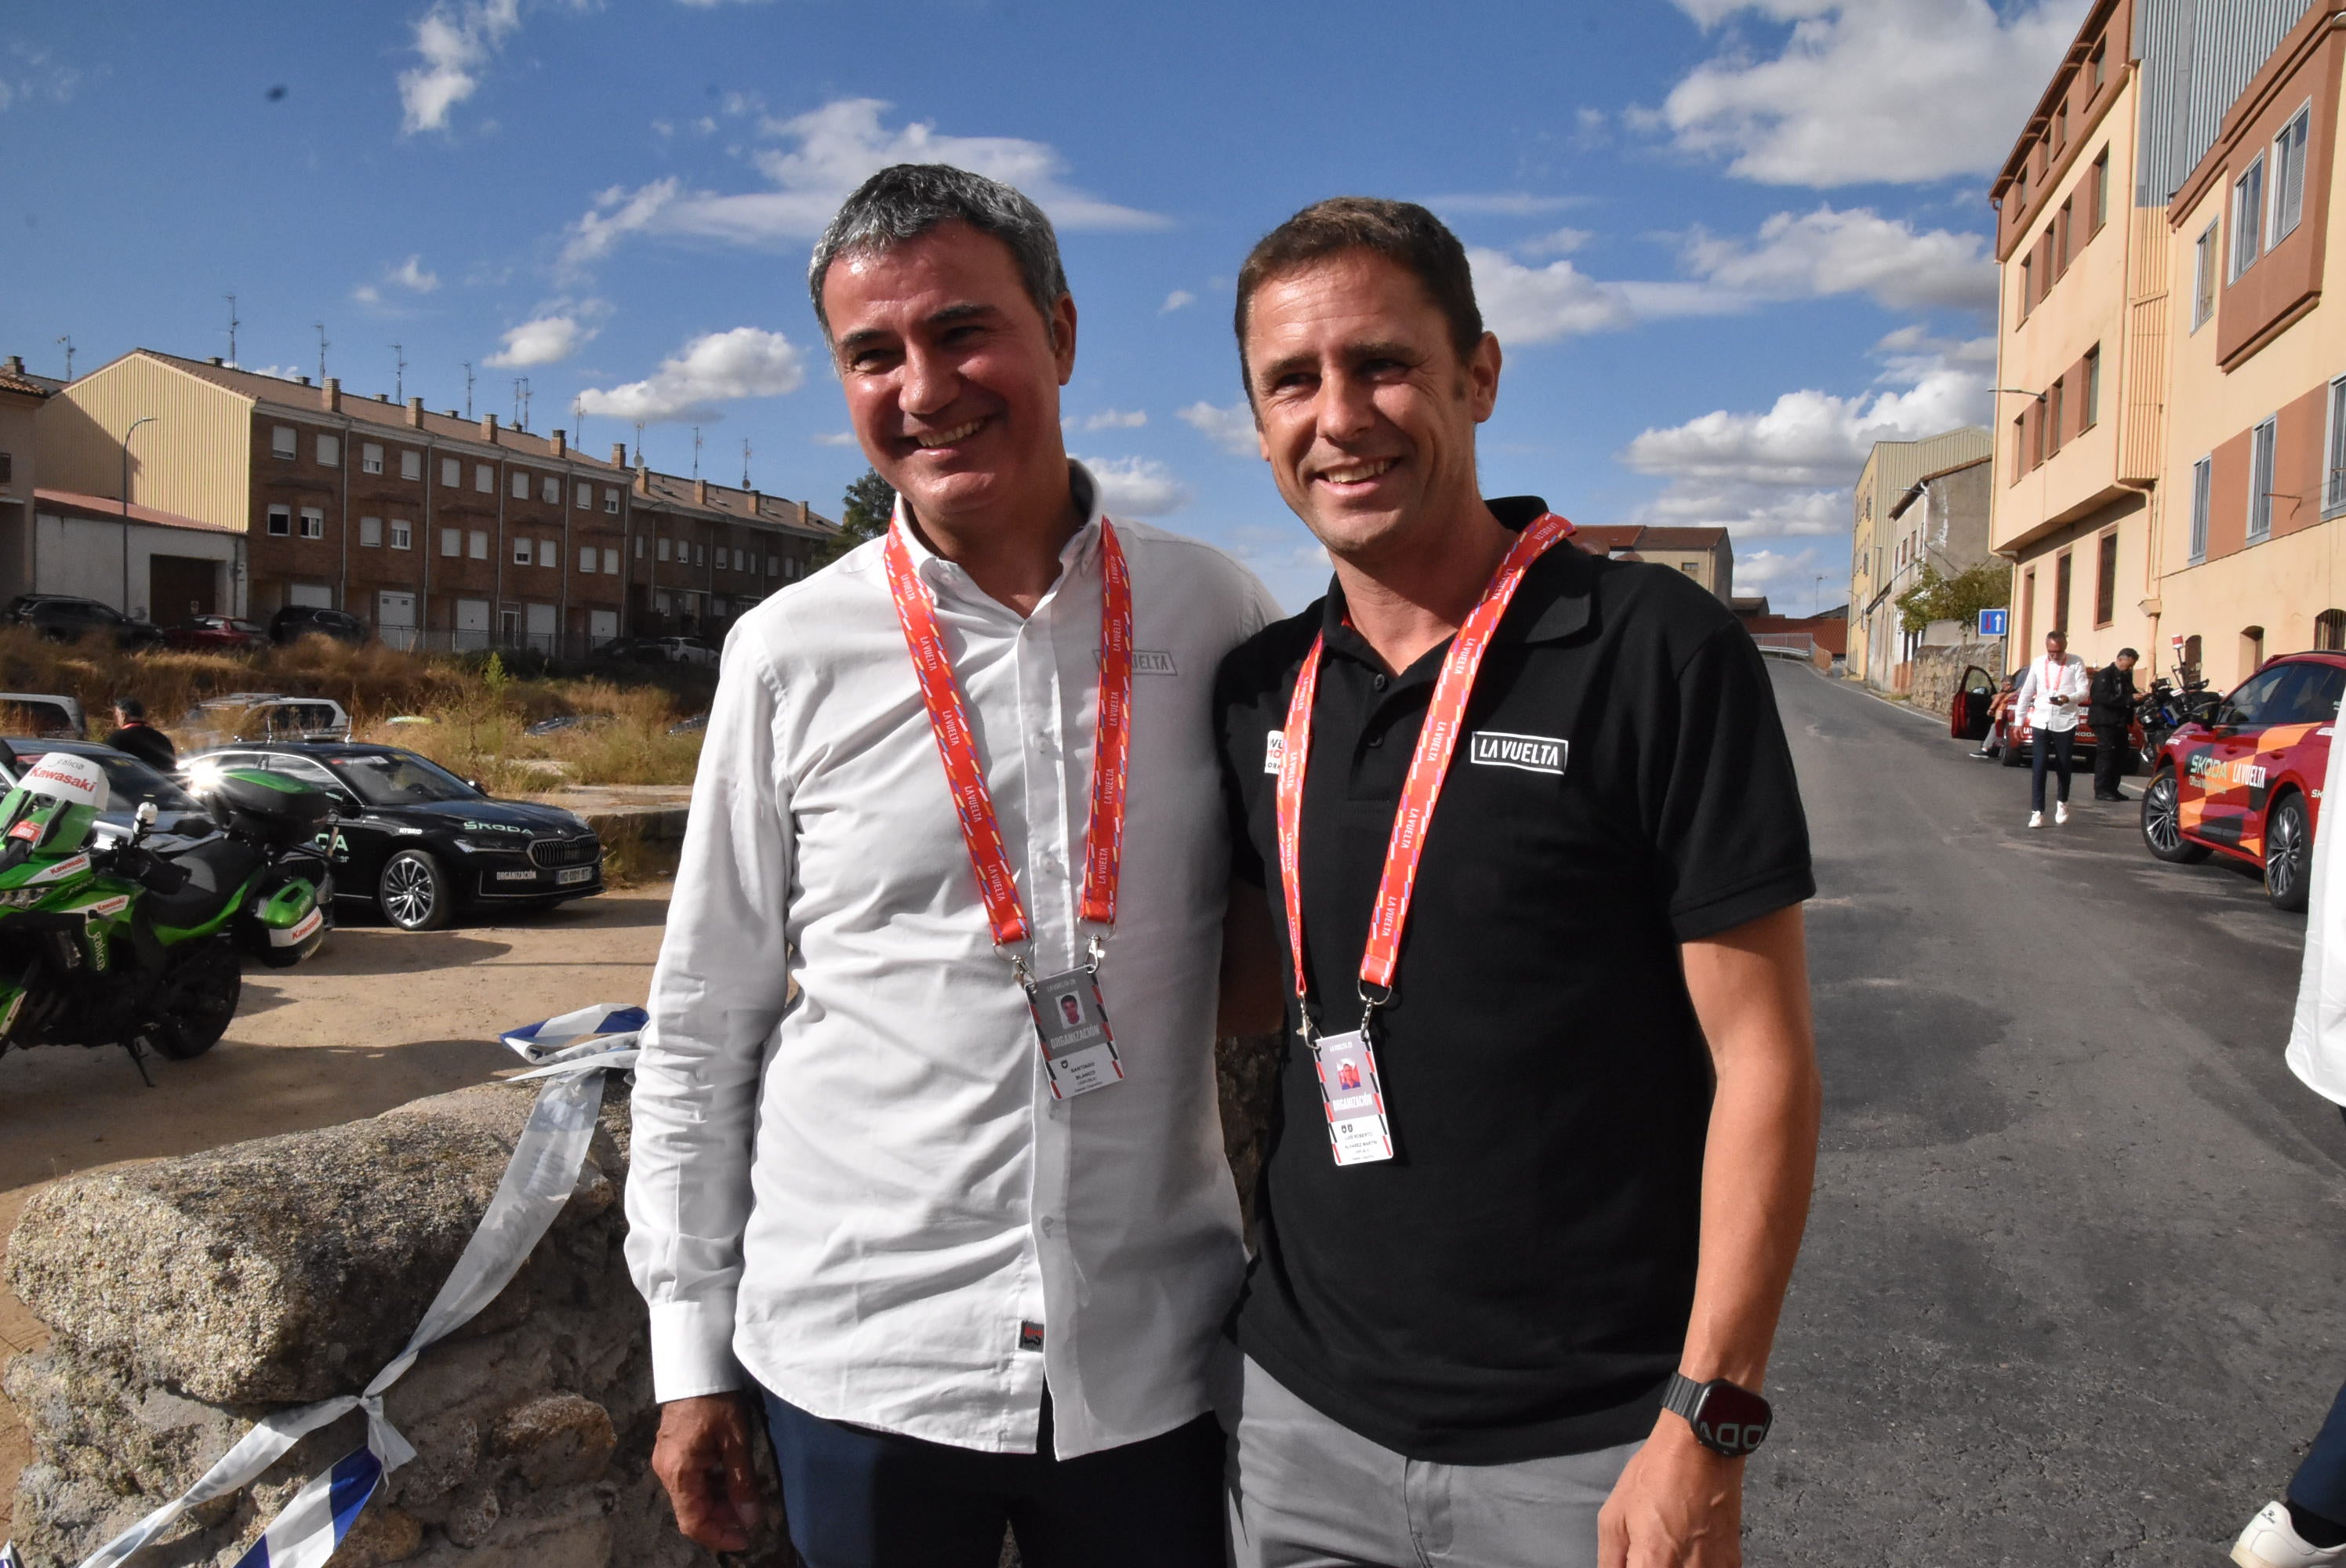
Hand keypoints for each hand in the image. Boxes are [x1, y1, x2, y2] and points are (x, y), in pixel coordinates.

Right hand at [650, 1393, 762, 1550]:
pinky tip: (731, 1479)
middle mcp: (666, 1472)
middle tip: (752, 1513)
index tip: (745, 1539)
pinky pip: (690, 1480)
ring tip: (747, 1496)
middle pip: (692, 1511)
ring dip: (718, 1502)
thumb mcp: (736, 1440)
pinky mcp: (672, 1453)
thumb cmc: (716, 1400)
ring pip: (692, 1496)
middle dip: (723, 1518)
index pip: (693, 1522)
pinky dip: (711, 1486)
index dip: (719, 1536)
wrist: (695, 1367)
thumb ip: (742, 1482)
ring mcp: (667, 1462)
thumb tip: (751, 1517)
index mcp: (679, 1472)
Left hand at [1598, 1416, 1742, 1566]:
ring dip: (1673, 1566)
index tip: (1631, 1562)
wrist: (1701, 1450)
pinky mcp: (1732, 1563)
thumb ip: (1610, 1560)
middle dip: (1650, 1566)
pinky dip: (1694, 1566)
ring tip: (1666, 1548)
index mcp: (1654, 1563)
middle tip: (1645, 1553)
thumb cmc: (1658, 1474)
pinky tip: (1687, 1552)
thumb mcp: (1614, 1516)